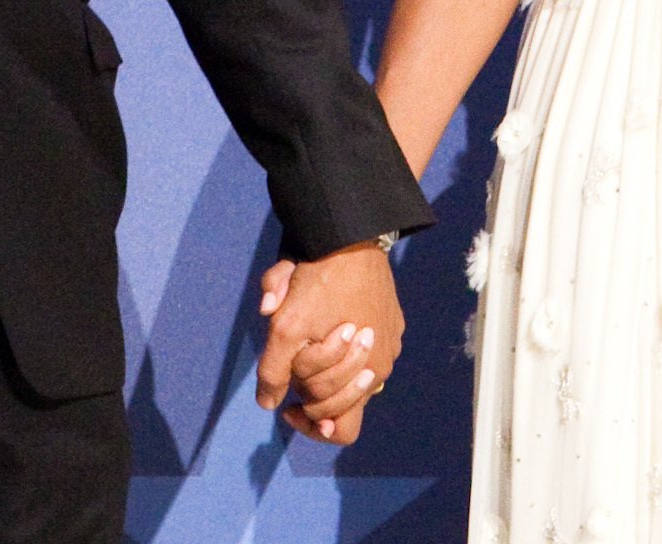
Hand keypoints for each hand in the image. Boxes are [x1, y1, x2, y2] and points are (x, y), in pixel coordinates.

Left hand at [254, 243, 401, 443]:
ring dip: (329, 367)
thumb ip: (274, 371)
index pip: (339, 428)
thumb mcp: (285, 326)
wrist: (352, 234)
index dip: (309, 422)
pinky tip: (331, 323)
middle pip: (343, 402)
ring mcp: (391, 342)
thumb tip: (268, 404)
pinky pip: (367, 347)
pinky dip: (347, 346)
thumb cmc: (319, 282)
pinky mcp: (392, 320)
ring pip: (355, 375)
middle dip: (314, 391)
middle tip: (295, 365)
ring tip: (312, 341)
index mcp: (365, 374)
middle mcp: (383, 365)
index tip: (289, 407)